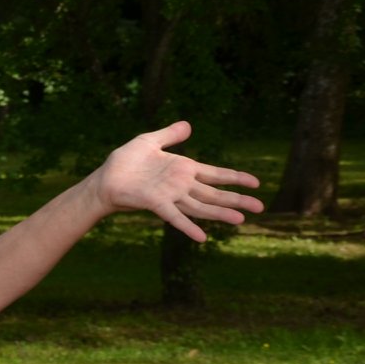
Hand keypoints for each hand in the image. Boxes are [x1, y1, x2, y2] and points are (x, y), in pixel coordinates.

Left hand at [92, 121, 262, 242]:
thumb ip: (170, 134)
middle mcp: (181, 185)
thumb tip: (189, 125)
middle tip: (260, 208)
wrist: (104, 179)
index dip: (235, 178)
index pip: (216, 174)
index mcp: (183, 169)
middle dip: (237, 201)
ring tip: (241, 221)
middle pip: (215, 194)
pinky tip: (202, 238)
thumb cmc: (124, 162)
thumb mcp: (149, 141)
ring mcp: (170, 196)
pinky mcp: (157, 204)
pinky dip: (188, 227)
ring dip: (221, 214)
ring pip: (201, 207)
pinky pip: (176, 217)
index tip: (256, 183)